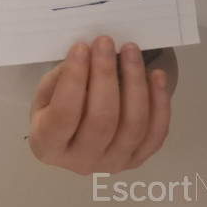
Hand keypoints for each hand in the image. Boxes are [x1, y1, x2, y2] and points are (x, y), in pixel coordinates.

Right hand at [28, 36, 170, 175]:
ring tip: (131, 51)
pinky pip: (156, 133)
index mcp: (48, 145)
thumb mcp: (46, 95)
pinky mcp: (138, 159)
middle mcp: (81, 161)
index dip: (74, 79)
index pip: (64, 115)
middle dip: (105, 76)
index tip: (81, 48)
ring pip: (133, 125)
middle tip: (106, 43)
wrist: (75, 136)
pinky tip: (157, 75)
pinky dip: (160, 102)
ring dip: (135, 83)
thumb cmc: (55, 110)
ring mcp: (113, 163)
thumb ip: (63, 79)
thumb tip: (89, 55)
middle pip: (102, 121)